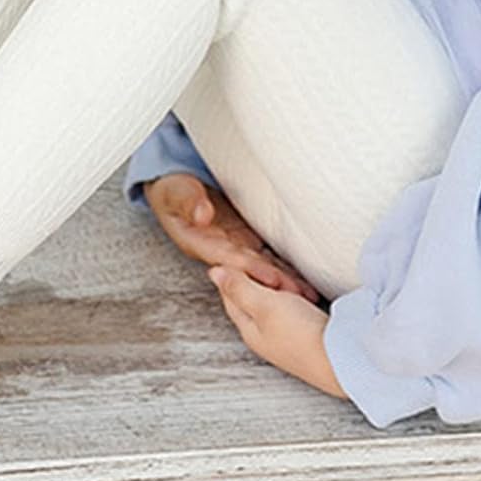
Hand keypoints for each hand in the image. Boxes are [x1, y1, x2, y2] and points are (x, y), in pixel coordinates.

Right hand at [143, 173, 318, 301]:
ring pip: (262, 264)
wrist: (173, 186)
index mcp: (201, 243)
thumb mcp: (176, 193)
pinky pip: (265, 253)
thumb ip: (189, 203)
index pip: (231, 258)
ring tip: (307, 293)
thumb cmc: (172, 190)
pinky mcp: (243, 236)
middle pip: (251, 268)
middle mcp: (220, 249)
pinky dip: (283, 264)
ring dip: (283, 279)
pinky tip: (300, 274)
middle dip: (275, 282)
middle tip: (299, 294)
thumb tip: (202, 215)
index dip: (252, 268)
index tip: (272, 278)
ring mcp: (233, 244)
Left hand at [208, 264, 348, 399]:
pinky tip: (306, 291)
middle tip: (272, 266)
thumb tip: (213, 272)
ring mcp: (285, 335)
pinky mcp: (304, 333)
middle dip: (261, 277)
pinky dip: (297, 295)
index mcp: (248, 329)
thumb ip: (239, 288)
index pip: (231, 294)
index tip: (243, 254)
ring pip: (276, 300)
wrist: (343, 360)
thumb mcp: (264, 305)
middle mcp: (263, 334)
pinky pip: (294, 307)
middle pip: (253, 296)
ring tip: (292, 280)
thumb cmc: (301, 334)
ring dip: (282, 286)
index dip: (234, 272)